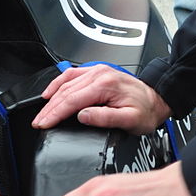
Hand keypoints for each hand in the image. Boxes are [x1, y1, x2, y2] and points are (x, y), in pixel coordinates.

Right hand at [31, 65, 171, 133]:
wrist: (157, 100)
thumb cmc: (146, 111)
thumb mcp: (130, 120)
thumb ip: (105, 118)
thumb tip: (83, 116)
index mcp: (105, 85)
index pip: (72, 100)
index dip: (55, 114)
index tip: (44, 123)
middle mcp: (99, 75)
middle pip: (65, 92)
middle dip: (49, 109)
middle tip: (38, 122)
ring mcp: (96, 71)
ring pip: (65, 83)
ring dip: (50, 98)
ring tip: (41, 113)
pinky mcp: (96, 72)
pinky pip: (71, 75)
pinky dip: (57, 83)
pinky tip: (50, 92)